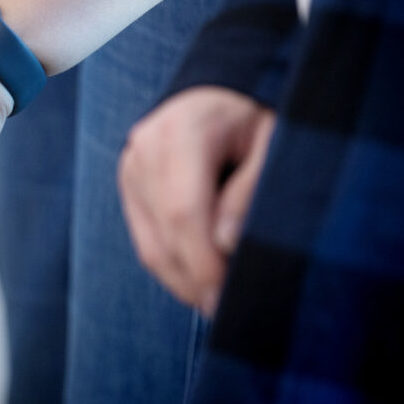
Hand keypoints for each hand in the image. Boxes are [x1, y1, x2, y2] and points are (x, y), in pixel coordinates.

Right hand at [117, 86, 274, 314]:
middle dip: (197, 281)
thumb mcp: (274, 141)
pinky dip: (174, 268)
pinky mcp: (129, 185)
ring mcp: (131, 167)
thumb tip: (225, 244)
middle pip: (165, 234)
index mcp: (183, 131)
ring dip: (185, 282)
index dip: (204, 262)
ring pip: (151, 245)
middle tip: (230, 312)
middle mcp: (145, 148)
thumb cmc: (257, 117)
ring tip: (219, 304)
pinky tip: (201, 283)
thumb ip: (252, 189)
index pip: (184, 210)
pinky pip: (146, 241)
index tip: (228, 298)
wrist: (220, 91)